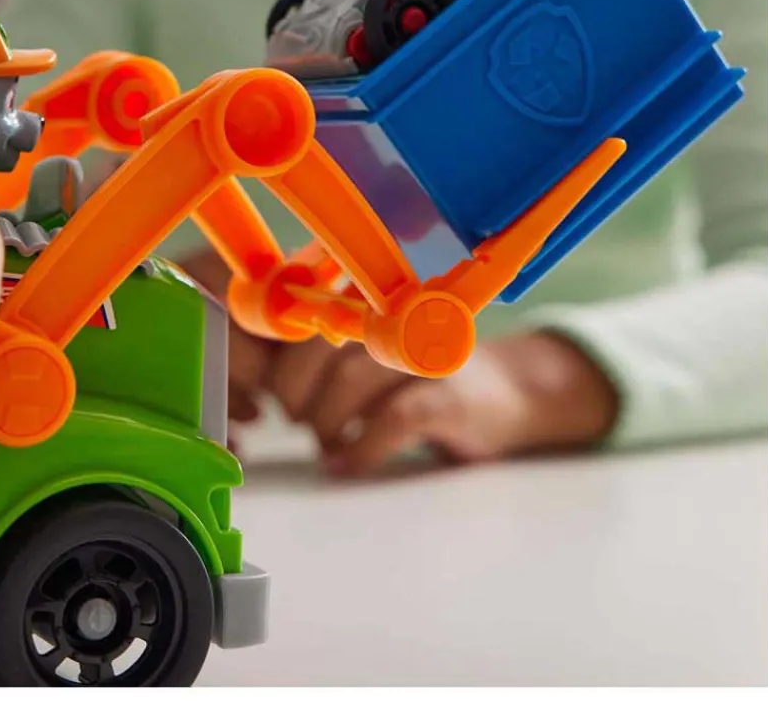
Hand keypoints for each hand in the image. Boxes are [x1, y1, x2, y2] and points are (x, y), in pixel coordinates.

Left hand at [263, 331, 618, 476]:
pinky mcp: (451, 395)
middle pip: (321, 344)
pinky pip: (394, 418)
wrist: (509, 394)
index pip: (305, 315)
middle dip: (294, 389)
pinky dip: (361, 447)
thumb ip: (322, 356)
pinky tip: (346, 464)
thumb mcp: (370, 357)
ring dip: (324, 419)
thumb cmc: (417, 378)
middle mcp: (394, 318)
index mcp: (367, 303)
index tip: (264, 386)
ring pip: (352, 378)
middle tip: (291, 417)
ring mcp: (423, 354)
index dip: (276, 354)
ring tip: (321, 443)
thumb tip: (258, 379)